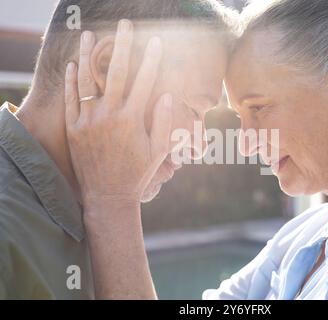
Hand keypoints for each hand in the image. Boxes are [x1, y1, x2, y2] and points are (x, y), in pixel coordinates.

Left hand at [64, 20, 172, 209]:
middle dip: (122, 46)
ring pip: (88, 81)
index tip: (156, 41)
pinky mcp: (74, 129)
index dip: (151, 59)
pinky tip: (73, 65)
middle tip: (125, 25)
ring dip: (88, 55)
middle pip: (116, 73)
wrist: (109, 196)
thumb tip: (165, 94)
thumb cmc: (137, 174)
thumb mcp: (157, 151)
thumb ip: (162, 121)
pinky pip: (71, 100)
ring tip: (90, 35)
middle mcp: (108, 116)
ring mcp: (88, 121)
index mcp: (131, 120)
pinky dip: (71, 82)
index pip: (144, 81)